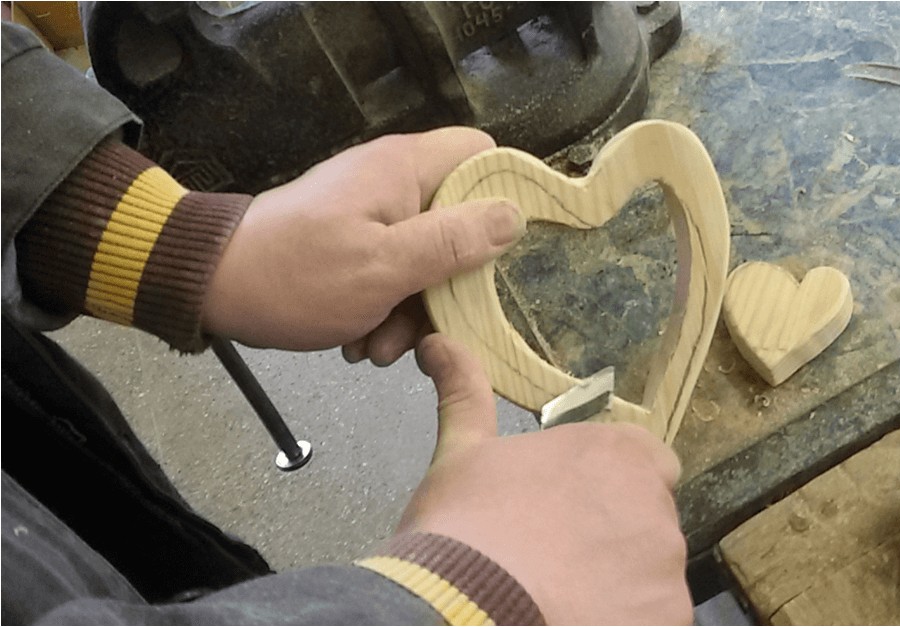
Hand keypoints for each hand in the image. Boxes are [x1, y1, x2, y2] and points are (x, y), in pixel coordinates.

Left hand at [201, 127, 524, 356]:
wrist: (212, 289)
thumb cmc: (296, 276)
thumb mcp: (386, 267)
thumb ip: (454, 241)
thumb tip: (514, 216)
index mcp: (406, 169)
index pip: (481, 155)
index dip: (504, 196)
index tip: (504, 253)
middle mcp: (393, 181)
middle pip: (459, 220)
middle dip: (449, 281)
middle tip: (431, 324)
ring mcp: (371, 213)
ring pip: (426, 257)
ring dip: (413, 310)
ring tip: (377, 346)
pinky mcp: (351, 241)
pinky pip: (391, 271)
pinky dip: (383, 309)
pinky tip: (360, 340)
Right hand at [399, 334, 692, 624]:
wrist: (466, 611)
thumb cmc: (464, 526)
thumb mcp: (461, 454)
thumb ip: (465, 393)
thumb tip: (439, 343)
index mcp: (617, 454)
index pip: (645, 462)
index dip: (609, 488)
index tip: (569, 511)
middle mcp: (656, 506)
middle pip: (649, 520)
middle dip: (614, 536)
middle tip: (559, 557)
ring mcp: (666, 570)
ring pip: (652, 575)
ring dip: (620, 583)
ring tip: (562, 598)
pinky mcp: (667, 620)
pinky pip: (653, 616)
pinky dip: (624, 618)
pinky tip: (575, 620)